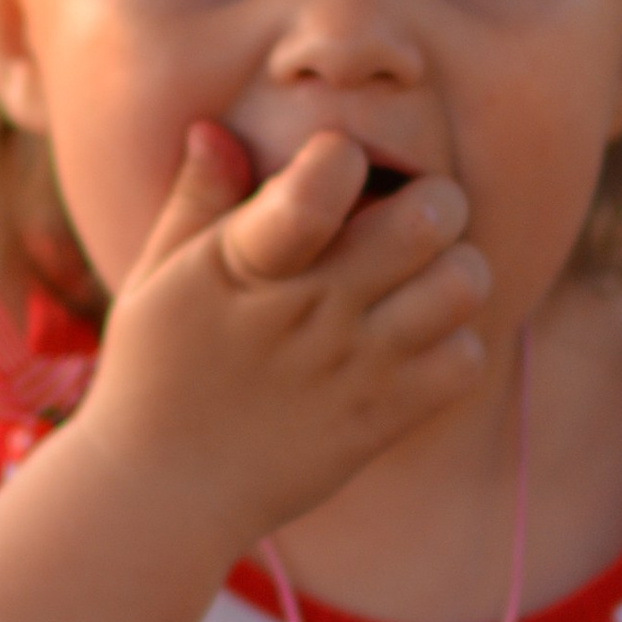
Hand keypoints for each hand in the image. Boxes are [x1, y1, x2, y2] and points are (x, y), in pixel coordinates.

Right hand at [70, 121, 492, 549]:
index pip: (326, 178)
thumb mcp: (158, 276)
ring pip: (465, 283)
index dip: (342, 154)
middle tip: (410, 220)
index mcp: (248, 261)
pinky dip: (455, 346)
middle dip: (433, 201)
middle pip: (430, 217)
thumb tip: (216, 127)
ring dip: (456, 270)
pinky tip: (418, 344)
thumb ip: (197, 199)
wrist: (161, 494)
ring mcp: (354, 365)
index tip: (331, 169)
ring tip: (424, 279)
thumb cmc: (155, 373)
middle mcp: (311, 307)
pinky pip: (466, 360)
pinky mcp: (381, 418)